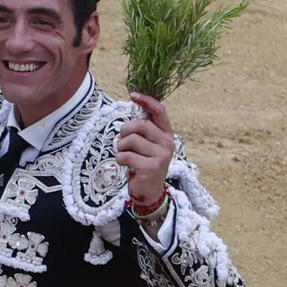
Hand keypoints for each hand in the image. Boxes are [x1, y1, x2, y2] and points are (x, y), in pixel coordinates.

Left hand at [116, 92, 175, 213]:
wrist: (149, 191)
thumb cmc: (145, 163)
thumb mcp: (147, 144)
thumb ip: (143, 129)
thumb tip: (134, 104)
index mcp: (167, 134)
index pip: (159, 111)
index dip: (147, 101)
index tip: (133, 95)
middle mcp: (167, 143)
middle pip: (140, 124)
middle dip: (125, 131)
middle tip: (122, 141)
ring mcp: (161, 155)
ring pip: (131, 140)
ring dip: (121, 147)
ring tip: (124, 154)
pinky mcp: (151, 167)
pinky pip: (126, 155)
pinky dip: (120, 159)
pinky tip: (125, 164)